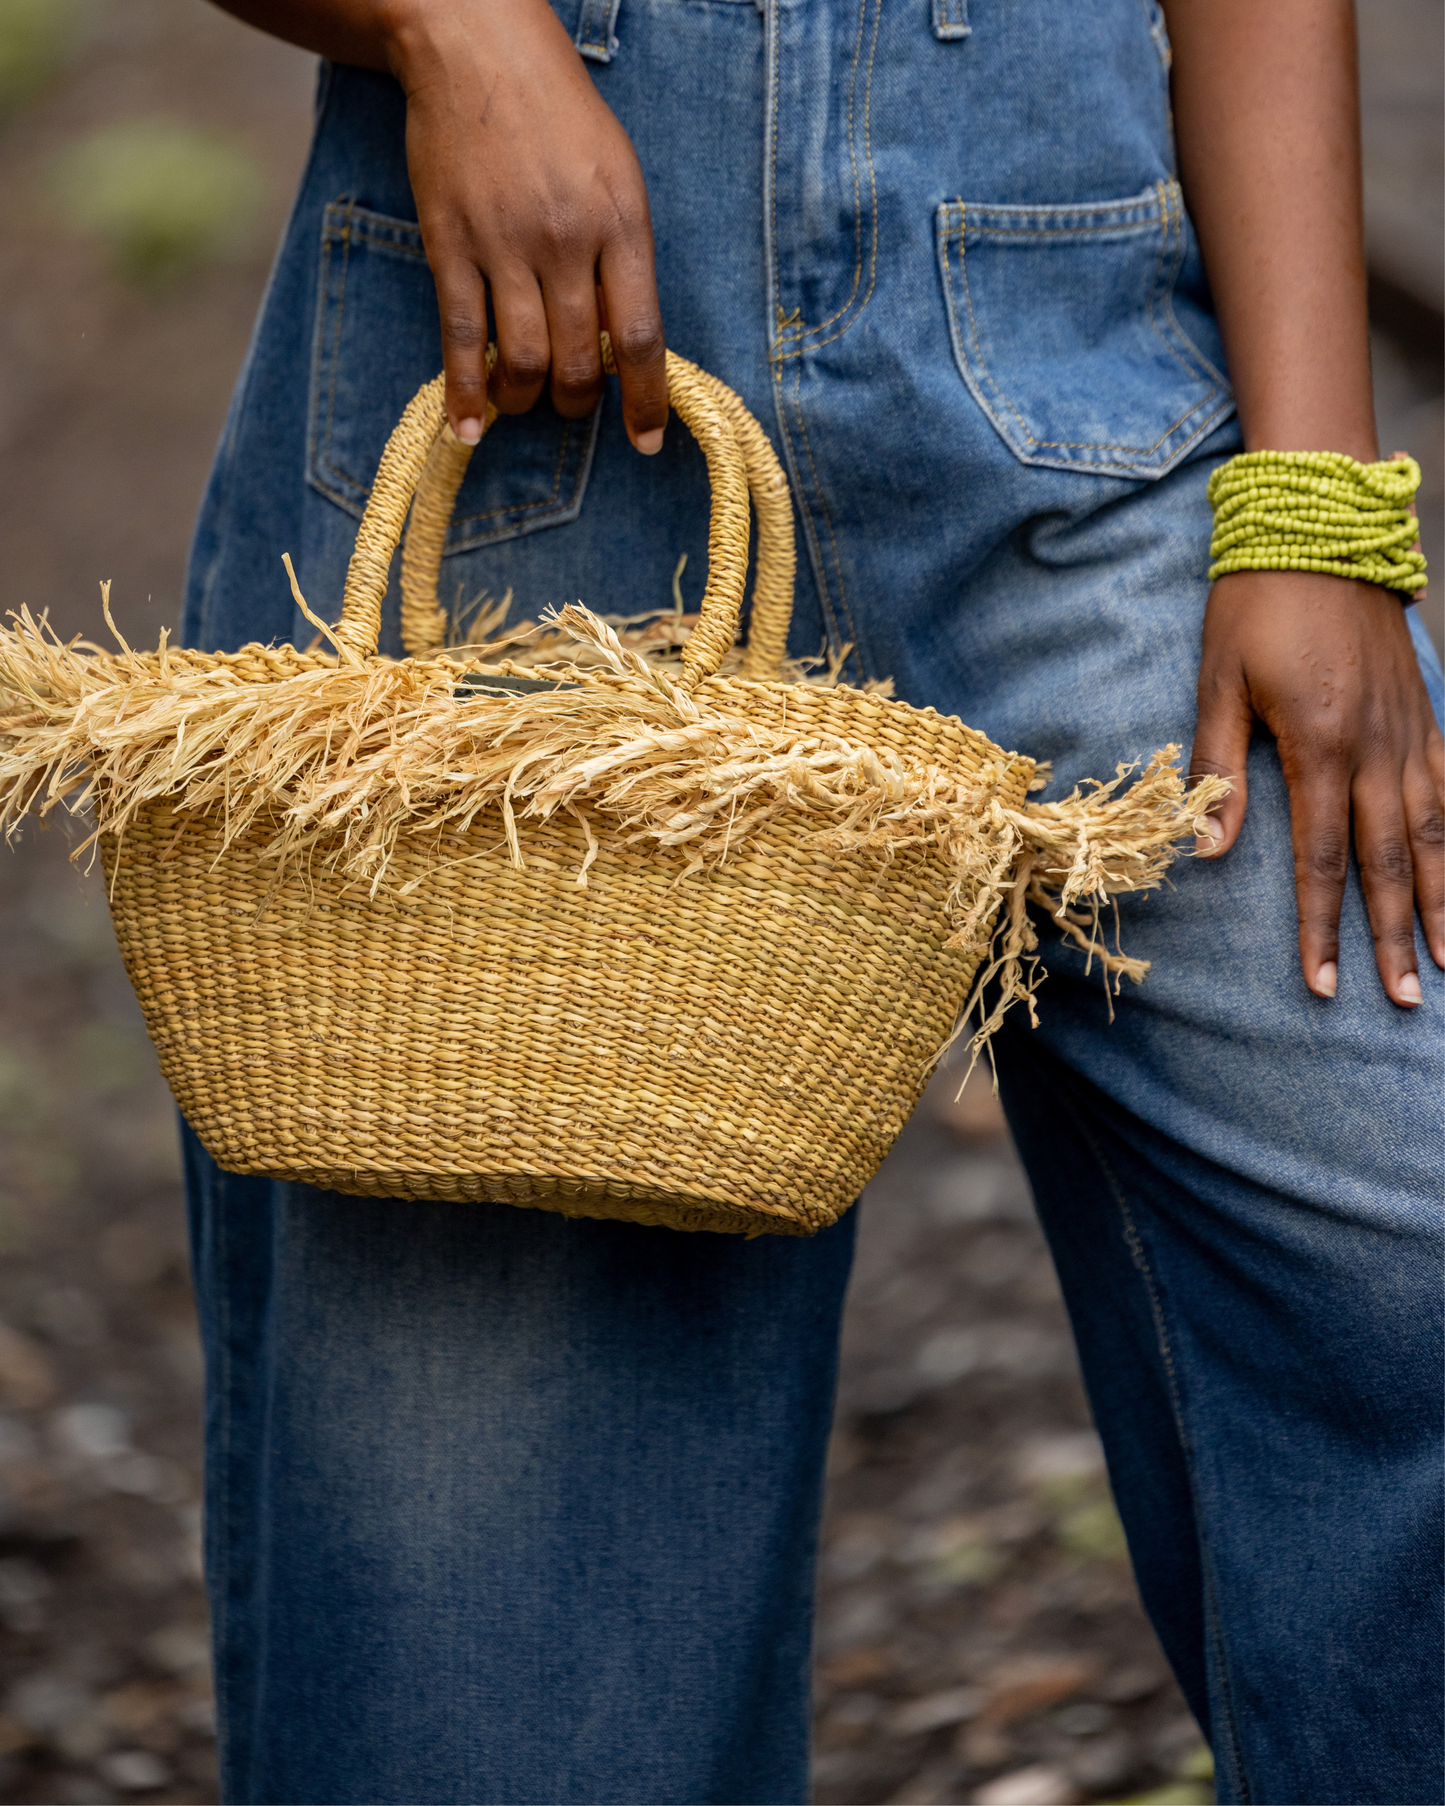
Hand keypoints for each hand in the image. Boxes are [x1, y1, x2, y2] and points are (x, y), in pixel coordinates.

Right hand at [382, 0, 666, 448]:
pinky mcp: (450, 245)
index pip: (641, 337)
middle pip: (580, 361)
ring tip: (524, 401)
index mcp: (620, 223)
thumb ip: (624, 257)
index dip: (646, 401)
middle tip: (572, 405)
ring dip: (527, 401)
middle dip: (578, 404)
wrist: (478, 49)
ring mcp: (504, 245)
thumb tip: (623, 345)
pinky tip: (467, 427)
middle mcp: (565, 240)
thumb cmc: (559, 115)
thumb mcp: (618, 176)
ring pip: (523, 360)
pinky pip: (461, 338)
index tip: (646, 443)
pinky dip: (465, 393)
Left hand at [1190, 569, 1443, 1005]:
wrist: (1321, 525)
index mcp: (1320, 745)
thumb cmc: (1257, 603)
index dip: (1320, 928)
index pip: (1319, 859)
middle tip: (1401, 1001)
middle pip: (1390, 862)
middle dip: (1396, 937)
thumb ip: (1219, 768)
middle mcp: (1378, 747)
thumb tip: (1206, 852)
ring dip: (1444, 901)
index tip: (1324, 985)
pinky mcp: (1427, 712)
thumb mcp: (1218, 682)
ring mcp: (1411, 731)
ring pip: (1437, 833)